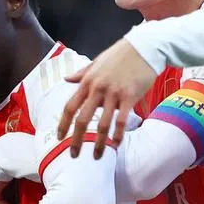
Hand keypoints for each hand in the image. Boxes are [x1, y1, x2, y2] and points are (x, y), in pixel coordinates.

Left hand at [57, 39, 155, 158]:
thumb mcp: (97, 62)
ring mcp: (114, 94)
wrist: (144, 47)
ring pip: (103, 124)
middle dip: (76, 140)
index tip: (59, 137)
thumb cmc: (120, 55)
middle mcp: (97, 89)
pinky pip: (122, 120)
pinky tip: (116, 144)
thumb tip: (67, 79)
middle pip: (82, 119)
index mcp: (87, 81)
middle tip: (74, 155)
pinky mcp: (130, 96)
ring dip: (99, 143)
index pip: (70, 106)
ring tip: (97, 156)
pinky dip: (118, 135)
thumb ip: (82, 73)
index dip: (63, 124)